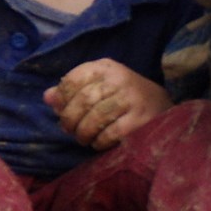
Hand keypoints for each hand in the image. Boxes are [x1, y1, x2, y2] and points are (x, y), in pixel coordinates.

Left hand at [45, 59, 169, 149]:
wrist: (162, 106)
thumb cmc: (123, 96)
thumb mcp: (100, 86)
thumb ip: (73, 91)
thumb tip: (48, 97)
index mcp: (106, 67)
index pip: (74, 78)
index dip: (62, 98)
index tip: (61, 110)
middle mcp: (119, 79)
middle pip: (82, 100)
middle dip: (70, 120)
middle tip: (70, 130)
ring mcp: (131, 99)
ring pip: (94, 118)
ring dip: (83, 133)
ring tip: (84, 138)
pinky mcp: (140, 119)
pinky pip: (110, 133)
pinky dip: (99, 141)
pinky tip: (99, 142)